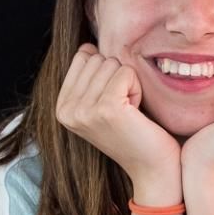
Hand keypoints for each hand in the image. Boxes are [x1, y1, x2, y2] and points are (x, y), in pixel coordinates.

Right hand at [55, 44, 179, 186]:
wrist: (152, 168)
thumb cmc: (133, 132)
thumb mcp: (100, 104)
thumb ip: (88, 78)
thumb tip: (87, 46)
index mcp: (61, 107)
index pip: (82, 57)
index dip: (106, 73)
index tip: (113, 102)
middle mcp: (67, 110)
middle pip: (98, 58)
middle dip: (118, 78)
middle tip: (124, 109)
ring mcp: (84, 110)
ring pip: (113, 63)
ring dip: (129, 84)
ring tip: (130, 112)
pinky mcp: (107, 109)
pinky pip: (126, 72)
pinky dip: (138, 88)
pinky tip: (136, 112)